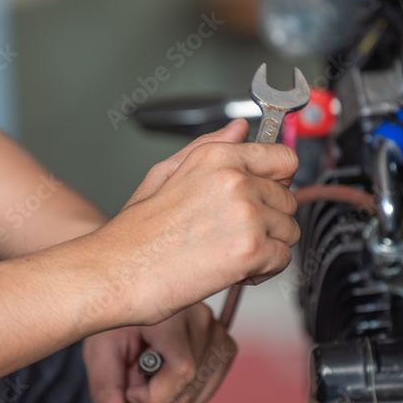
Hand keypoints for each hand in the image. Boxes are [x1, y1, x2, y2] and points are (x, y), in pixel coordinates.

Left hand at [84, 303, 236, 402]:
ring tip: (151, 372)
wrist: (132, 301)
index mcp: (172, 314)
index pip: (182, 371)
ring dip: (166, 400)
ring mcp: (219, 334)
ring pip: (194, 399)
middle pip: (186, 391)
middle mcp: (204, 321)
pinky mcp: (226, 348)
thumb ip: (105, 389)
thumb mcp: (99, 352)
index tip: (129, 389)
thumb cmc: (113, 325)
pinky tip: (167, 372)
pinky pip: (203, 395)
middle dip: (153, 402)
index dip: (153, 395)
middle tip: (133, 381)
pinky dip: (180, 396)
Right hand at [91, 118, 299, 326]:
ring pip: (289, 230)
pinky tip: (232, 270)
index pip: (283, 158)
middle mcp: (235, 180)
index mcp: (217, 158)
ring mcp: (246, 214)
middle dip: (268, 220)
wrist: (114, 273)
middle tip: (234, 235)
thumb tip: (239, 130)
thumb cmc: (134, 233)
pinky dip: (263, 271)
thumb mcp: (164, 174)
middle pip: (288, 199)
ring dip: (267, 247)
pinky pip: (282, 260)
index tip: (264, 197)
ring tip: (230, 253)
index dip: (276, 182)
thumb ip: (210, 148)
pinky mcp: (250, 249)